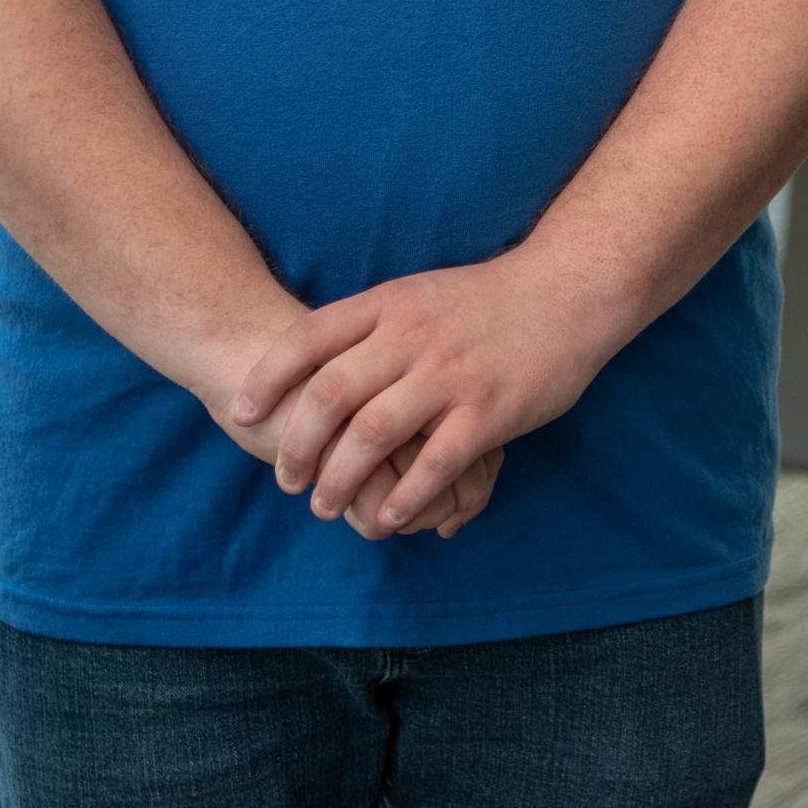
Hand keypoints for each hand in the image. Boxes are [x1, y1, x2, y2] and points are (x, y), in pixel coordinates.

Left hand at [196, 316, 498, 541]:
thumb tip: (317, 363)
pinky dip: (404, 496)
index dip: (266, 379)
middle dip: (296, 446)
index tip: (239, 414)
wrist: (568, 291)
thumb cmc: (488, 299)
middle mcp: (413, 338)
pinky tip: (388, 516)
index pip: (308, 339)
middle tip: (287, 480)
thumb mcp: (419, 293)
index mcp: (391, 305)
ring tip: (325, 507)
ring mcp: (451, 376)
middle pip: (330, 396)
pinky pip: (435, 463)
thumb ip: (372, 325)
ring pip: (373, 436)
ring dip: (339, 480)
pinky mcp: (488, 411)